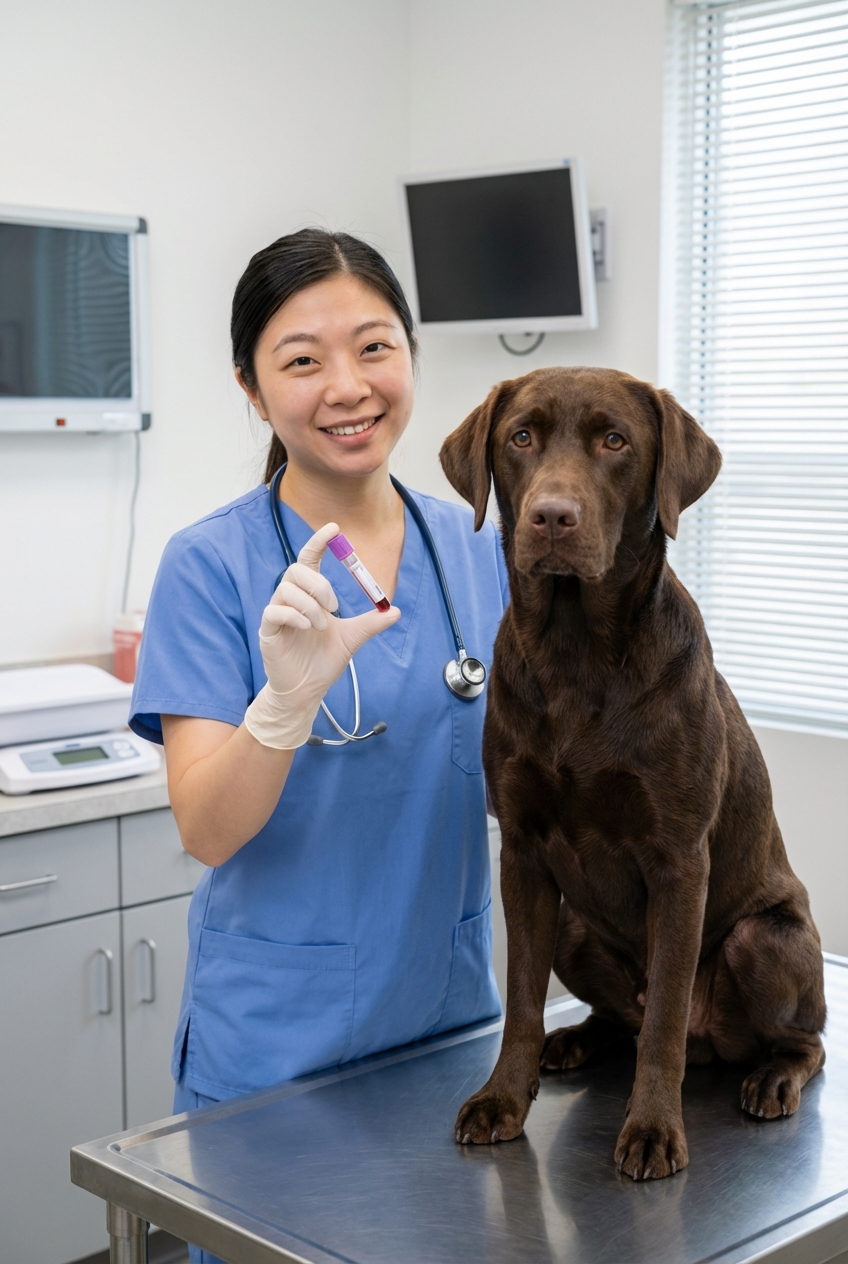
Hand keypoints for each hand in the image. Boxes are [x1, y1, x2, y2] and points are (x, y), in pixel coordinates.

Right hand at [245, 523, 399, 748]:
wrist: (306, 691)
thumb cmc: (323, 662)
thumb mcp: (352, 639)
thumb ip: (371, 623)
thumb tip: (396, 610)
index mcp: (310, 596)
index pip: (310, 559)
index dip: (320, 542)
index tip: (335, 529)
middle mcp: (291, 600)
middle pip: (296, 570)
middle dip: (319, 584)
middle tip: (334, 606)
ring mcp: (277, 614)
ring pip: (286, 589)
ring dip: (310, 605)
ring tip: (322, 626)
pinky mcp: (267, 630)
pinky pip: (274, 610)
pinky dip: (295, 615)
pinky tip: (308, 628)